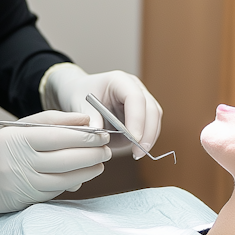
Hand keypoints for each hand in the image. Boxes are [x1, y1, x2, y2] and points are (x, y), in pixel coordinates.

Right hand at [0, 111, 110, 224]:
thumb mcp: (16, 129)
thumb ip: (50, 122)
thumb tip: (84, 120)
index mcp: (19, 140)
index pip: (60, 137)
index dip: (85, 137)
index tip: (102, 134)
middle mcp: (21, 162)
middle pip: (66, 158)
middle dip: (92, 153)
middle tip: (108, 148)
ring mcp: (24, 184)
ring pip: (65, 179)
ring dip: (88, 171)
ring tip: (100, 162)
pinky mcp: (26, 200)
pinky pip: (56, 191)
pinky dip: (73, 183)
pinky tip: (83, 176)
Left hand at [41, 65, 162, 158]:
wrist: (80, 93)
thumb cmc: (79, 94)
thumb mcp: (78, 103)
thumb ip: (90, 118)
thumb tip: (100, 136)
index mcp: (119, 80)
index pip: (135, 98)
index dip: (137, 119)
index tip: (133, 139)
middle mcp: (135, 87)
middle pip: (151, 108)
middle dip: (148, 132)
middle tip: (138, 152)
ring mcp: (141, 99)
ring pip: (155, 118)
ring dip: (149, 137)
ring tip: (137, 154)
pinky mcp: (142, 113)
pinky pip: (151, 126)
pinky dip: (146, 139)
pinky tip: (136, 151)